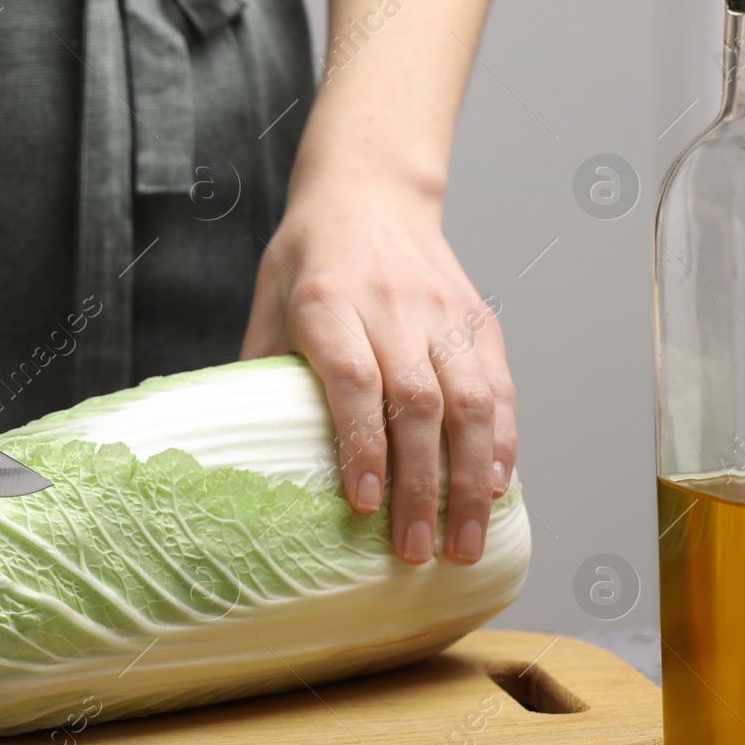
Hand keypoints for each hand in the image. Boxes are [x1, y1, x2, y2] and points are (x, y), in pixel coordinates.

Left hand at [242, 167, 515, 565]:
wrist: (369, 192)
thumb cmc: (306, 260)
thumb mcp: (267, 305)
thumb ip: (262, 375)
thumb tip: (242, 456)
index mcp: (326, 301)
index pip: (354, 379)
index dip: (362, 445)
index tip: (365, 505)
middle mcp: (392, 306)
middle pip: (417, 402)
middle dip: (421, 486)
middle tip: (413, 552)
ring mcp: (444, 312)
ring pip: (472, 401)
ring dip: (471, 480)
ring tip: (463, 543)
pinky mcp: (480, 319)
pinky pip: (501, 388)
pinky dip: (502, 444)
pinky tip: (495, 491)